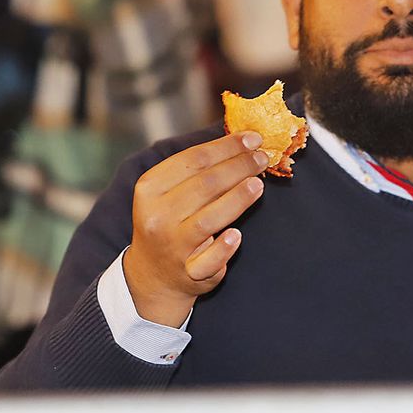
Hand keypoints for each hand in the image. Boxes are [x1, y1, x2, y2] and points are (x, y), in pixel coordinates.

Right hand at [122, 131, 269, 325]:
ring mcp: (171, 246)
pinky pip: (209, 260)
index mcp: (149, 188)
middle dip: (238, 167)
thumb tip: (241, 143)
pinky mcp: (188, 273)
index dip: (226, 146)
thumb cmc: (169, 222)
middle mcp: (157, 216)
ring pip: (208, 219)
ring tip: (259, 183)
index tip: (252, 138)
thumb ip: (197, 170)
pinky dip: (223, 247)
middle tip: (262, 158)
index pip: (193, 160)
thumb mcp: (168, 193)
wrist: (153, 274)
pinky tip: (237, 234)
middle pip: (204, 185)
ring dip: (238, 199)